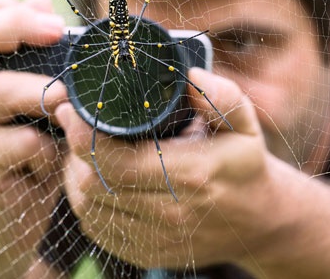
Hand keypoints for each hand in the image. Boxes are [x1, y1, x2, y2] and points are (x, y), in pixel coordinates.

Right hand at [0, 0, 68, 276]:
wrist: (8, 220)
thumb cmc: (30, 152)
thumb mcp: (37, 99)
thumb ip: (37, 53)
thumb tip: (40, 3)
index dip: (7, 8)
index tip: (53, 22)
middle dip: (22, 27)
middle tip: (62, 34)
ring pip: (5, 89)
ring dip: (49, 98)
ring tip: (66, 115)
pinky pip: (25, 139)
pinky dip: (49, 150)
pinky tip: (46, 166)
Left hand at [58, 67, 293, 269]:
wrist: (259, 221)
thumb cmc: (245, 165)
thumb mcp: (245, 124)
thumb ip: (220, 96)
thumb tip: (188, 74)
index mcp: (189, 175)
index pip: (113, 160)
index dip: (81, 134)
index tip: (70, 109)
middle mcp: (169, 213)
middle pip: (92, 184)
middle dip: (74, 151)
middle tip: (75, 123)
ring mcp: (156, 239)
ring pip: (88, 207)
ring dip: (77, 175)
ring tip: (84, 149)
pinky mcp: (146, 254)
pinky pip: (97, 228)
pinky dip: (88, 202)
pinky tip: (97, 180)